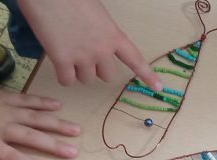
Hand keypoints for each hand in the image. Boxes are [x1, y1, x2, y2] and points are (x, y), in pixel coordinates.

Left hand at [0, 74, 80, 159]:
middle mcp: (0, 125)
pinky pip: (27, 99)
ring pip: (36, 116)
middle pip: (31, 136)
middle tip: (74, 152)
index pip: (12, 157)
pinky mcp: (3, 95)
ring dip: (57, 123)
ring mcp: (4, 108)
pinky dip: (43, 102)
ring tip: (76, 130)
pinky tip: (58, 105)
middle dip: (54, 145)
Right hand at [18, 0, 160, 87]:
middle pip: (107, 76)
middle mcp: (102, 50)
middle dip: (97, 69)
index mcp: (113, 35)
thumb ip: (104, 34)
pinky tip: (58, 60)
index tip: (158, 87)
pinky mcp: (62, 61)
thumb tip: (99, 47)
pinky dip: (62, 75)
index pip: (135, 59)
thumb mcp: (97, 14)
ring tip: (68, 50)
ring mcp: (82, 57)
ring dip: (78, 71)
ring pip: (86, 80)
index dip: (147, 75)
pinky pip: (67, 81)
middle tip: (84, 54)